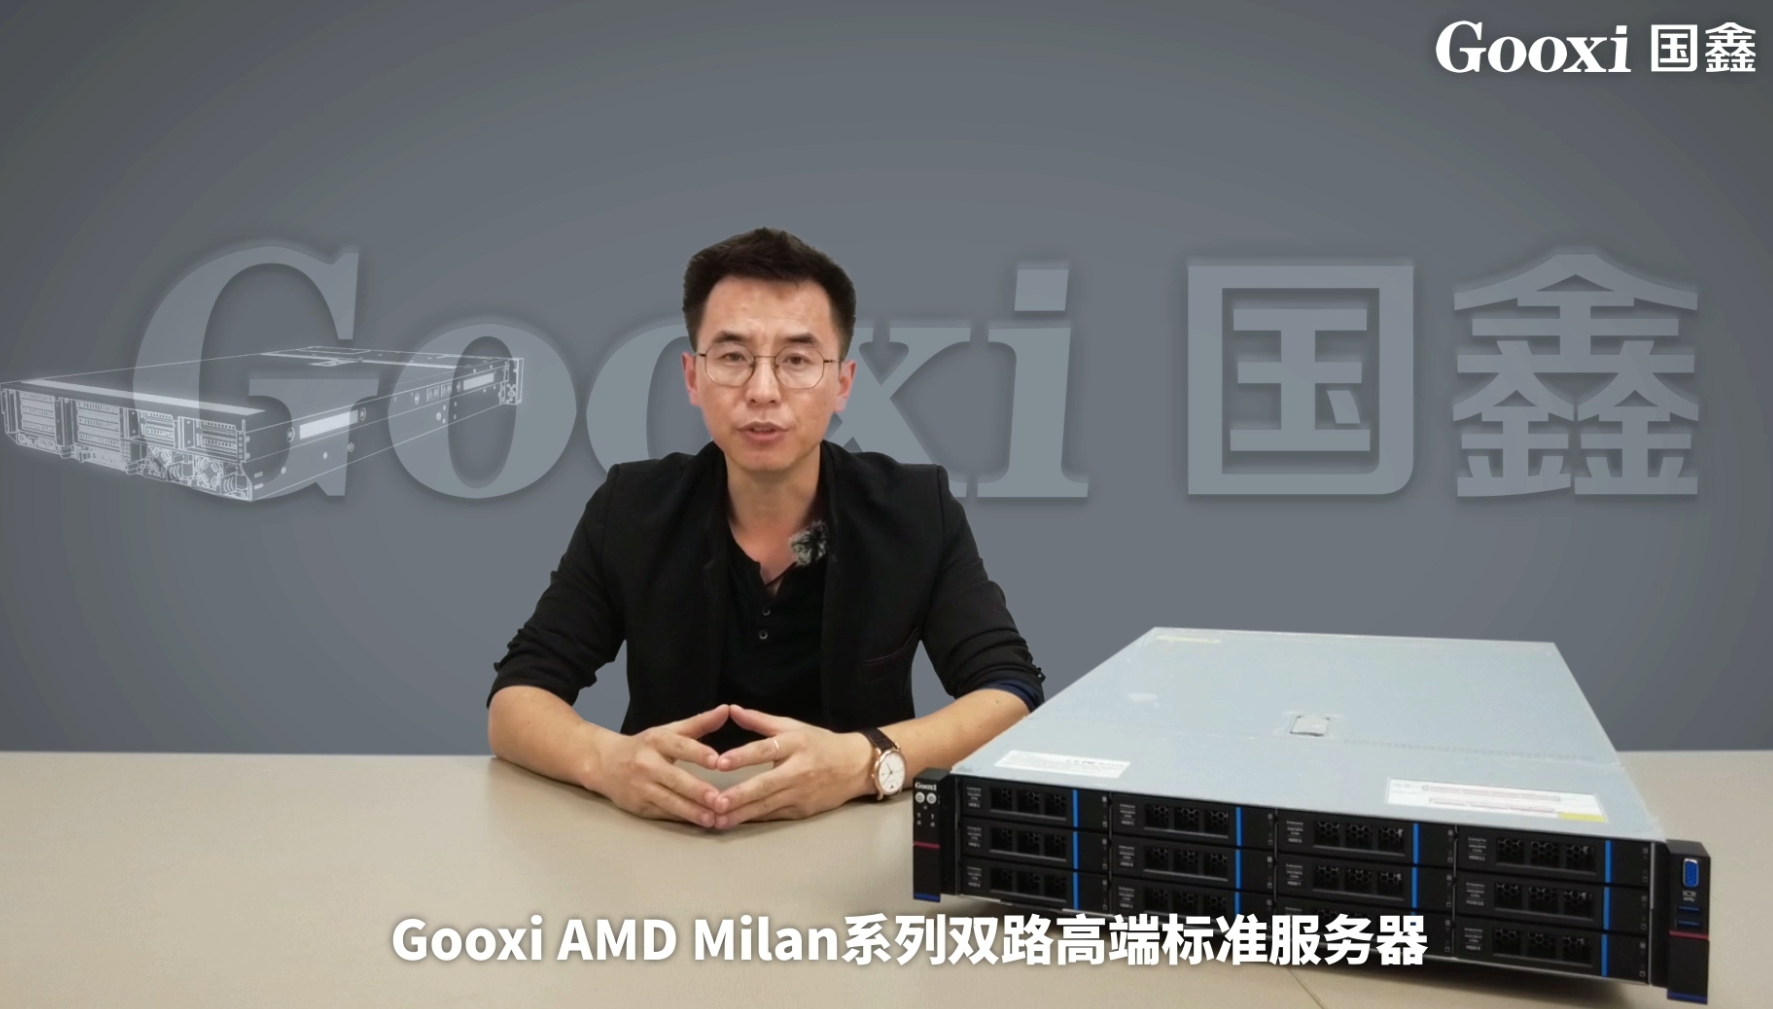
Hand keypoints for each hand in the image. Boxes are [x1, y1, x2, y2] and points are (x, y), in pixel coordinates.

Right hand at [587, 704, 728, 826]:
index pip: (679, 746)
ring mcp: (641, 787)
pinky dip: (681, 818)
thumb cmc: (644, 746)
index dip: (698, 753)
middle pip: (675, 779)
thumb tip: (726, 710)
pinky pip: (663, 813)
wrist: (604, 763)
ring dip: (691, 811)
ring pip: (669, 801)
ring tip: (713, 819)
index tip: (717, 761)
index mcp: (656, 741)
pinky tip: (698, 822)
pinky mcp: (638, 807)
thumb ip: (699, 723)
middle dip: (697, 790)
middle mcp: (646, 764)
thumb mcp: (668, 731)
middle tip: (720, 800)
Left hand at [709, 704, 875, 828]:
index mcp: (796, 744)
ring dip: (742, 813)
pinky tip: (737, 822)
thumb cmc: (821, 744)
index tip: (721, 762)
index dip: (743, 756)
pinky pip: (775, 815)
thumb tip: (732, 709)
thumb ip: (760, 720)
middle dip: (740, 795)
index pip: (766, 749)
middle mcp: (799, 770)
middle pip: (766, 784)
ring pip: (768, 805)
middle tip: (717, 802)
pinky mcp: (803, 811)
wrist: (857, 766)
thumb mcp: (793, 726)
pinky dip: (756, 819)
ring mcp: (802, 793)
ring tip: (719, 819)